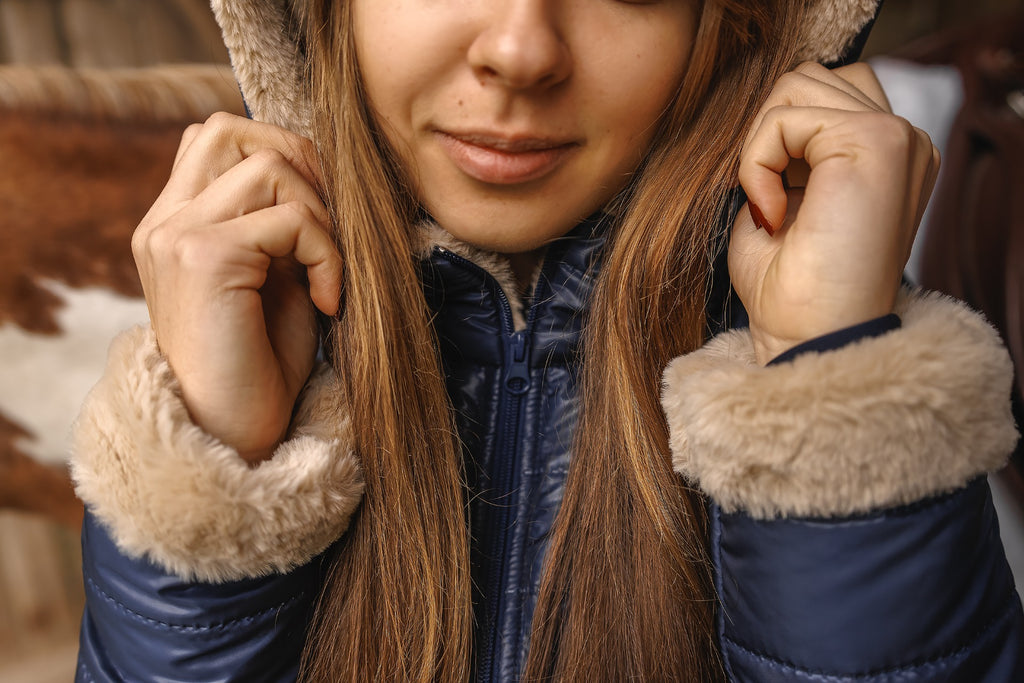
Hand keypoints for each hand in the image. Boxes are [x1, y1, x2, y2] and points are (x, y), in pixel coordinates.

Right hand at [132, 113, 341, 461]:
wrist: (231, 439)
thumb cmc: (260, 367)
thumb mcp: (276, 279)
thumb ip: (283, 224)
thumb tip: (326, 176)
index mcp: (174, 223)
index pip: (219, 137)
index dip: (284, 158)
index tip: (320, 223)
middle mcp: (164, 221)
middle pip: (231, 128)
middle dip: (301, 165)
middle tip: (329, 233)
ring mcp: (176, 235)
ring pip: (268, 164)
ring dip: (321, 215)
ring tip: (328, 273)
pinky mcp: (204, 258)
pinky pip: (291, 219)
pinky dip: (328, 254)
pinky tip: (327, 302)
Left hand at [728, 62, 939, 363]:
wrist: (808, 338)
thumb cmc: (788, 288)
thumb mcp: (777, 203)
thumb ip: (779, 152)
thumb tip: (755, 116)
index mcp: (884, 156)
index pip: (820, 93)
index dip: (775, 138)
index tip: (770, 205)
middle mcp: (901, 141)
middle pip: (808, 78)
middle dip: (766, 132)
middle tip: (766, 201)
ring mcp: (895, 137)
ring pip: (796, 85)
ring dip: (760, 146)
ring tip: (769, 206)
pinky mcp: (874, 142)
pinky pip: (783, 116)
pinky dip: (756, 162)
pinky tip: (772, 213)